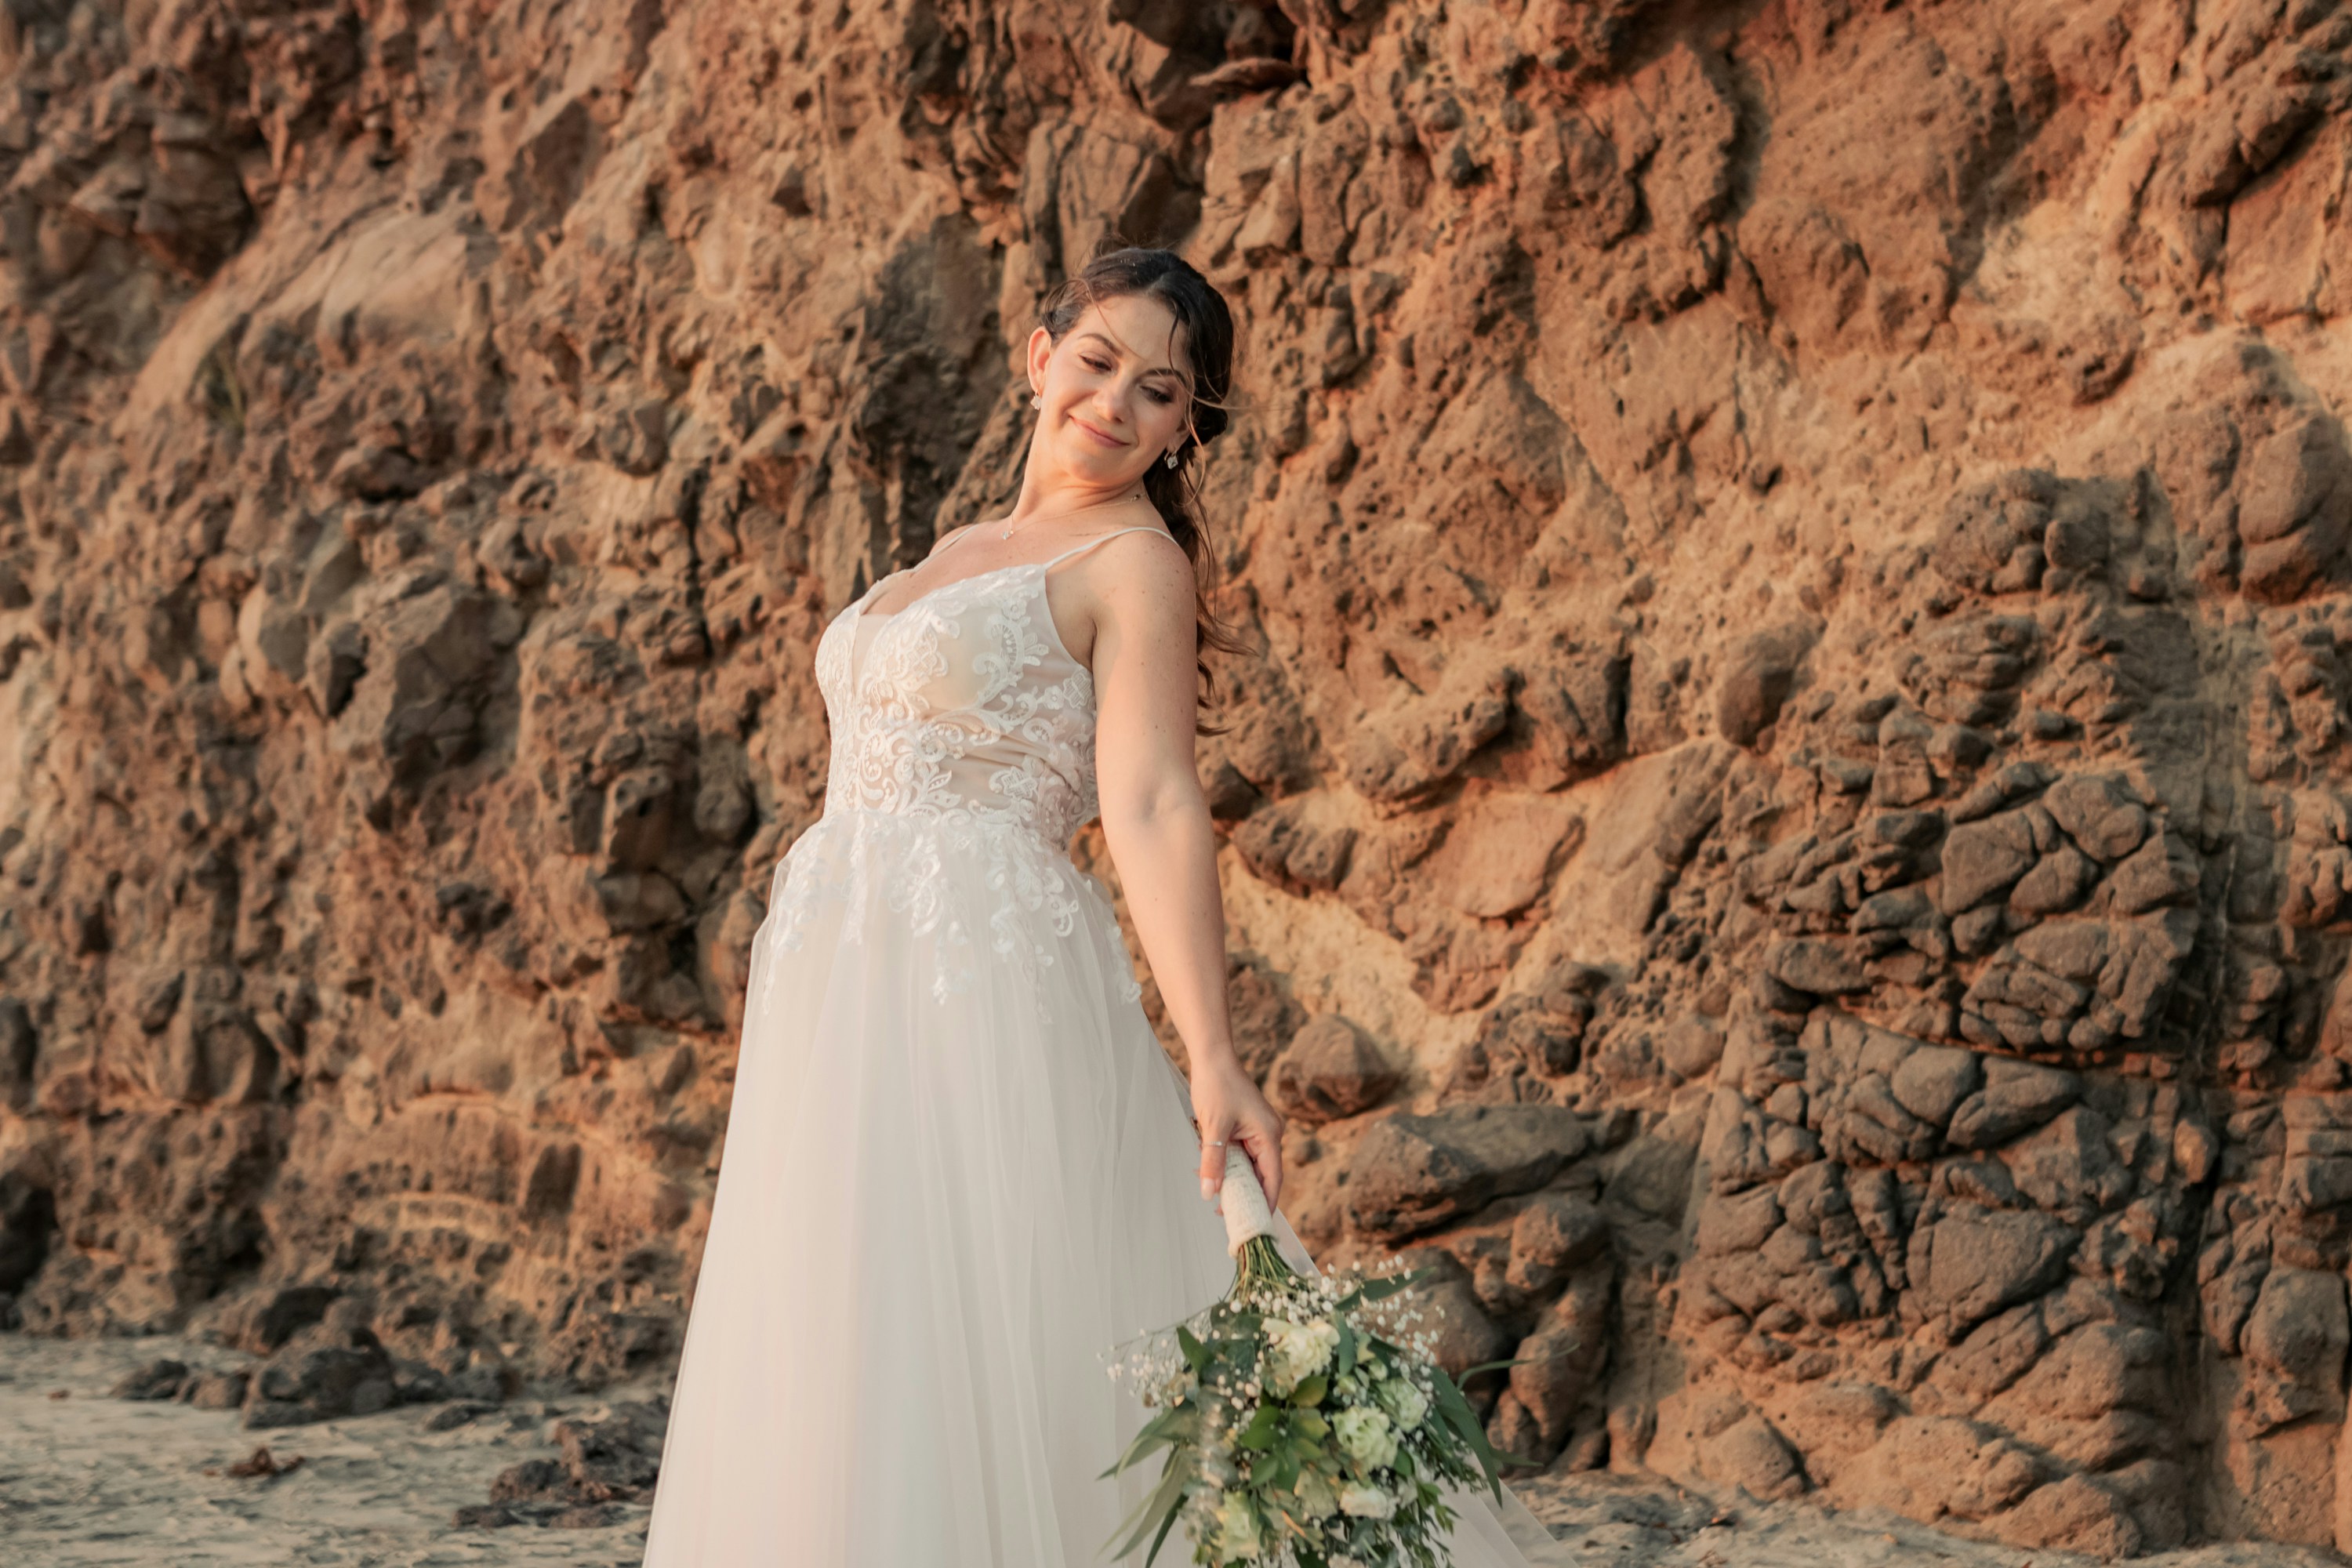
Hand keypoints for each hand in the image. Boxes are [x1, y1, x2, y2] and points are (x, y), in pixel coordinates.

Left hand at [1192, 1056, 1285, 1212]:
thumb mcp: (1213, 1128)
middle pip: (1262, 1175)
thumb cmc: (1216, 1086)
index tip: (1254, 1223)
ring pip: (1249, 1165)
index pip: (1272, 1178)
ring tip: (1213, 1195)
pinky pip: (1241, 1154)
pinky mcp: (1246, 1127)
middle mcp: (1269, 1135)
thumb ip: (1212, 1162)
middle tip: (1225, 1214)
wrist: (1212, 1057)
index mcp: (1269, 1135)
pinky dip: (1228, 1164)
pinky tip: (1210, 1171)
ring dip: (1233, 1179)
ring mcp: (1258, 1131)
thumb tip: (1209, 1193)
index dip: (1264, 1202)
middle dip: (1245, 1194)